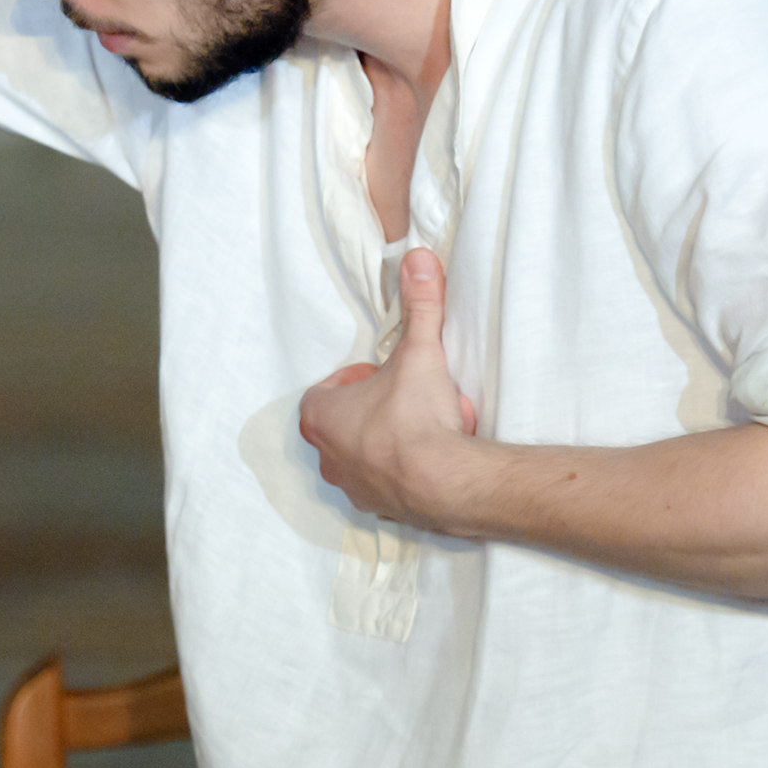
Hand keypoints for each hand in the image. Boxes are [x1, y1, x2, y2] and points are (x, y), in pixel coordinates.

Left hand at [298, 247, 484, 533]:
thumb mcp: (419, 352)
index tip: (378, 372)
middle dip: (370, 408)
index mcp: (321, 417)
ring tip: (422, 426)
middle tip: (404, 395)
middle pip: (341, 424)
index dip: (351, 379)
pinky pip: (385, 484)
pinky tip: (432, 458)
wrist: (447, 483)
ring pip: (362, 456)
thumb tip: (418, 258)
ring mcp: (352, 487)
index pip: (323, 391)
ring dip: (386, 441)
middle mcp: (327, 457)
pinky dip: (402, 471)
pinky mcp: (379, 509)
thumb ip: (419, 304)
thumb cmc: (418, 418)